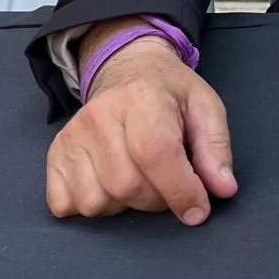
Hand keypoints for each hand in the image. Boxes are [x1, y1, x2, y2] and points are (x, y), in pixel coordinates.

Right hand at [45, 36, 238, 224]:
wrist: (126, 69)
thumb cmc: (168, 93)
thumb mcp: (205, 108)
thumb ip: (216, 149)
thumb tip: (223, 189)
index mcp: (141, 97)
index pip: (157, 154)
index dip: (181, 191)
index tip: (198, 210)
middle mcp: (99, 115)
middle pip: (127, 186)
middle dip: (157, 200)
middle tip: (169, 184)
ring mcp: (72, 135)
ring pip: (97, 202)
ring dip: (125, 205)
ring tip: (139, 178)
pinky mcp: (55, 154)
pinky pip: (66, 204)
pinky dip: (93, 205)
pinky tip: (110, 184)